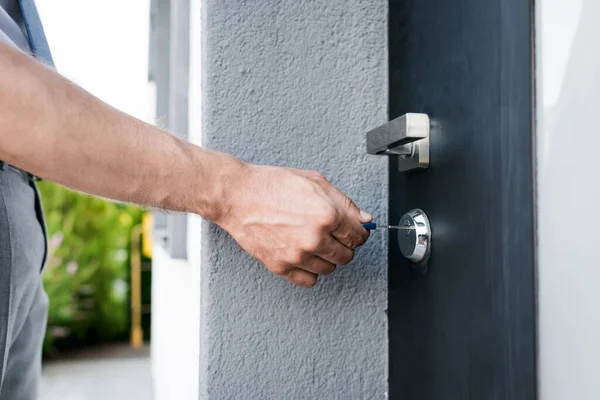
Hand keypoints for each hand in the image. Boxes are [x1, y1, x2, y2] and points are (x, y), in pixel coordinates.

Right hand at [216, 164, 371, 286]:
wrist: (238, 196)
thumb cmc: (272, 185)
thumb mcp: (315, 182)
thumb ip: (344, 202)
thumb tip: (365, 219)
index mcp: (327, 215)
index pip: (359, 236)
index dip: (359, 233)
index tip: (354, 231)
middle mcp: (315, 238)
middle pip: (347, 256)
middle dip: (345, 245)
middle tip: (334, 235)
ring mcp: (297, 255)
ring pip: (329, 269)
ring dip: (328, 258)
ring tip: (316, 243)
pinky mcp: (281, 267)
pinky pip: (309, 280)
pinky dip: (311, 271)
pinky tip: (305, 256)